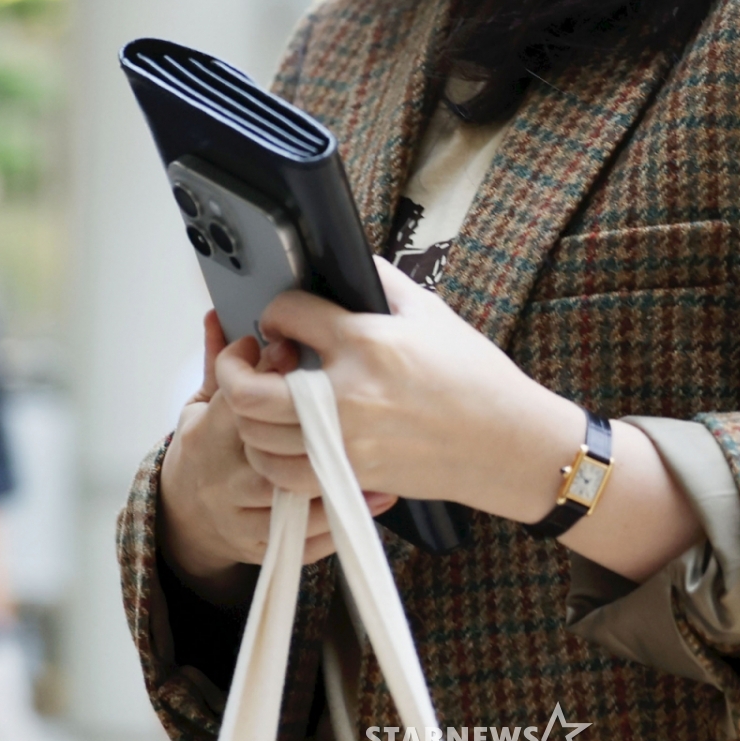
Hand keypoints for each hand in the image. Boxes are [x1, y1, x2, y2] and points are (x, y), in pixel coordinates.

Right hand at [158, 311, 395, 595]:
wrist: (186, 513)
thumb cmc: (206, 444)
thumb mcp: (203, 398)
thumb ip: (219, 359)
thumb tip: (223, 313)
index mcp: (208, 433)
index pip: (241, 400)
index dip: (272, 374)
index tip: (296, 349)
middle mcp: (223, 477)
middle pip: (274, 451)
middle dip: (317, 429)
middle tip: (360, 401)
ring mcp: (241, 516)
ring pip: (297, 498)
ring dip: (340, 477)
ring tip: (384, 453)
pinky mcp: (261, 546)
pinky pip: (307, 538)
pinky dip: (344, 517)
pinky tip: (377, 494)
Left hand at [216, 260, 582, 520]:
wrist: (508, 443)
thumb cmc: (475, 375)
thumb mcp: (430, 312)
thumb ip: (381, 281)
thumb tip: (347, 262)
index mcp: (366, 341)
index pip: (287, 314)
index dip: (276, 309)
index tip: (281, 315)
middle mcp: (347, 394)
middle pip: (249, 390)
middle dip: (231, 368)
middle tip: (242, 357)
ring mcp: (345, 443)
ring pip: (257, 439)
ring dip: (247, 415)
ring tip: (261, 399)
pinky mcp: (351, 478)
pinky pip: (285, 476)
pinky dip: (272, 458)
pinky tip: (282, 440)